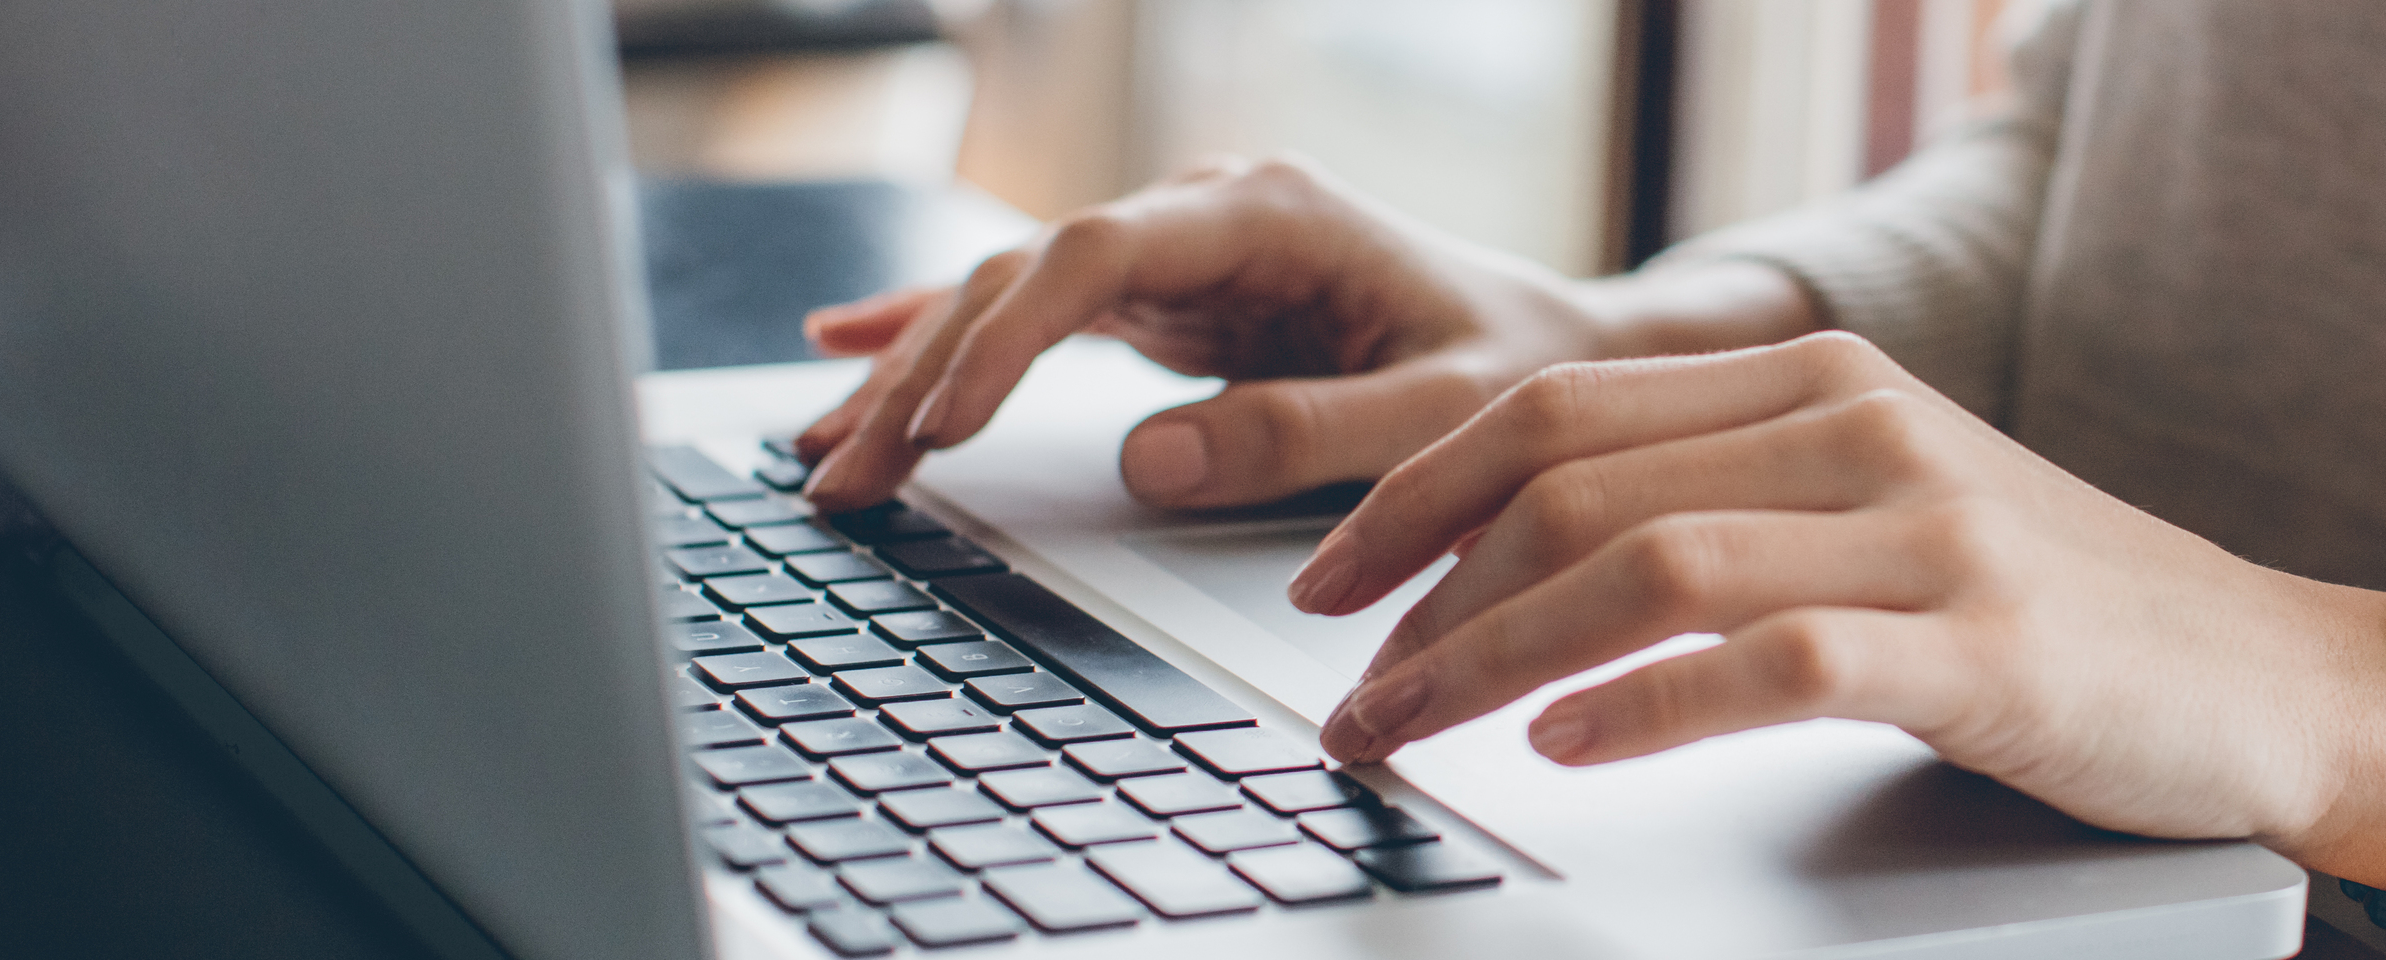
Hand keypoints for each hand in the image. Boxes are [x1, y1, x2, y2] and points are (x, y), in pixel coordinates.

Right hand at [791, 156, 1611, 511]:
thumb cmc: (1518, 373)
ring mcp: (1181, 255)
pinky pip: (1034, 317)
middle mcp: (1208, 216)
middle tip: (845, 472)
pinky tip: (847, 350)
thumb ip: (1304, 434)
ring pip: (1010, 298)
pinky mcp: (1170, 302)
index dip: (1006, 335)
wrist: (1561, 350)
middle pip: (1026, 276)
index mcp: (1271, 215)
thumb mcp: (1438, 413)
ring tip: (824, 455)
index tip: (941, 419)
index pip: (1098, 255)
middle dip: (924, 374)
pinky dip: (944, 340)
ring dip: (912, 374)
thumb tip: (1145, 461)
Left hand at [1291, 332, 2385, 849]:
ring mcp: (1927, 532)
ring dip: (1490, 658)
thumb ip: (1738, 502)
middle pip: (1572, 478)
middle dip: (1419, 590)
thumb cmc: (2064, 618)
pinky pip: (1773, 661)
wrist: (2273, 681)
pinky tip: (1564, 746)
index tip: (1328, 583)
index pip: (1560, 407)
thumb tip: (1531, 563)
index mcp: (1823, 380)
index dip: (1415, 494)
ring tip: (1407, 729)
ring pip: (1646, 564)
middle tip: (1341, 691)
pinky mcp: (1980, 649)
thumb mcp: (1889, 513)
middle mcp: (1863, 428)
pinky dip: (1646, 704)